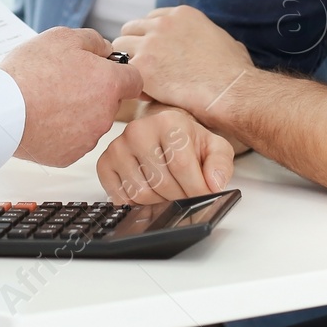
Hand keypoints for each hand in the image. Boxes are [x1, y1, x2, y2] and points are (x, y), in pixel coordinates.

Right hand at [0, 27, 143, 166]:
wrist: (0, 109)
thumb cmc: (30, 72)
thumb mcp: (63, 37)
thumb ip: (94, 41)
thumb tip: (106, 51)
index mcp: (109, 84)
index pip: (135, 80)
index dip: (121, 73)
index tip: (105, 72)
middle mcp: (105, 115)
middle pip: (110, 102)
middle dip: (95, 92)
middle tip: (65, 83)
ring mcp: (88, 139)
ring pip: (92, 122)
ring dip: (78, 113)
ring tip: (49, 101)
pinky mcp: (69, 156)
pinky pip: (73, 141)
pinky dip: (63, 132)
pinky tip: (43, 119)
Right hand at [96, 107, 234, 204]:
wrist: (165, 136)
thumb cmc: (189, 143)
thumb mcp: (215, 148)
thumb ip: (221, 164)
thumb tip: (214, 183)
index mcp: (168, 122)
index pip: (181, 166)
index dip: (195, 188)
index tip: (203, 196)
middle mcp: (138, 130)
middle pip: (161, 182)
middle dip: (179, 197)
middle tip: (186, 194)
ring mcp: (118, 147)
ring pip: (141, 193)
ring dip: (159, 202)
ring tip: (169, 191)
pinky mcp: (105, 163)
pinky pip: (121, 198)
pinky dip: (137, 203)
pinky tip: (149, 190)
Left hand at [114, 5, 253, 118]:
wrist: (231, 91)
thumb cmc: (234, 72)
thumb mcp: (225, 40)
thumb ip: (209, 35)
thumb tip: (214, 42)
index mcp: (181, 14)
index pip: (150, 19)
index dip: (150, 37)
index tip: (155, 54)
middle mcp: (163, 24)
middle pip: (130, 29)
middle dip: (134, 47)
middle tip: (143, 68)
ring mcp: (150, 43)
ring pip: (120, 47)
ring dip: (127, 62)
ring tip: (141, 81)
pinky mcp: (143, 66)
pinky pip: (123, 70)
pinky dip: (130, 82)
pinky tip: (145, 94)